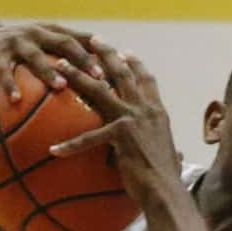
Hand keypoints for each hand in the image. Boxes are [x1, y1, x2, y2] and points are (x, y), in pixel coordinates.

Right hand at [0, 23, 105, 102]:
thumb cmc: (18, 59)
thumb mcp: (41, 57)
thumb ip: (66, 68)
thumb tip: (100, 93)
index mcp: (53, 33)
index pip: (84, 39)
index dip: (104, 50)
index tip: (124, 65)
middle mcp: (38, 34)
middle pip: (66, 43)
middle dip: (84, 59)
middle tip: (100, 77)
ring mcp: (16, 43)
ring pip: (36, 56)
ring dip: (49, 71)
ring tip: (60, 87)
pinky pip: (4, 73)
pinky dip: (10, 87)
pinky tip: (16, 101)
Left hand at [48, 41, 181, 206]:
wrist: (166, 191)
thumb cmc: (167, 181)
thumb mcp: (171, 158)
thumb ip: (170, 151)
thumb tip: (177, 157)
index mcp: (157, 113)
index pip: (146, 80)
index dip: (135, 63)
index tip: (125, 51)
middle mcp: (146, 109)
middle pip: (122, 73)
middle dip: (106, 53)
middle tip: (92, 40)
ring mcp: (133, 119)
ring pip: (100, 89)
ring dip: (78, 75)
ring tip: (61, 65)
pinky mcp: (121, 135)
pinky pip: (88, 138)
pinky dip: (70, 146)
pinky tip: (54, 149)